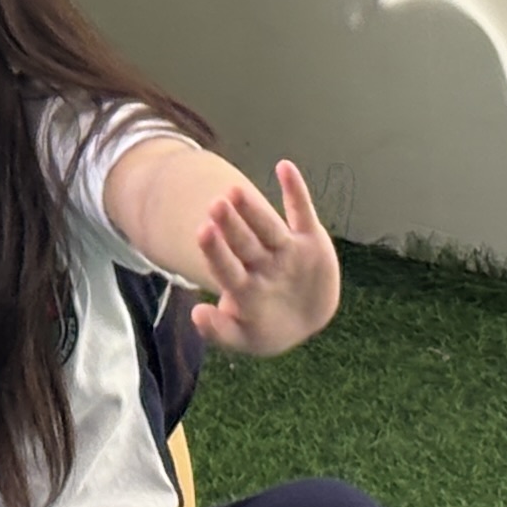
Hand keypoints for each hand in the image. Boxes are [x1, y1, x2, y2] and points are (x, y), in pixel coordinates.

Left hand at [188, 160, 340, 358]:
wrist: (304, 320)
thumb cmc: (267, 328)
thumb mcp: (244, 339)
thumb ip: (220, 331)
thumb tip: (196, 314)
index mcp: (243, 286)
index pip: (227, 267)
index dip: (216, 251)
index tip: (203, 231)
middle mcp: (261, 263)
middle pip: (244, 242)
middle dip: (231, 225)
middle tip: (216, 204)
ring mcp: (285, 251)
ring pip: (267, 227)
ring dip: (253, 208)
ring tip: (235, 189)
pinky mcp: (310, 241)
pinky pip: (302, 212)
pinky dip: (296, 190)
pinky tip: (284, 166)